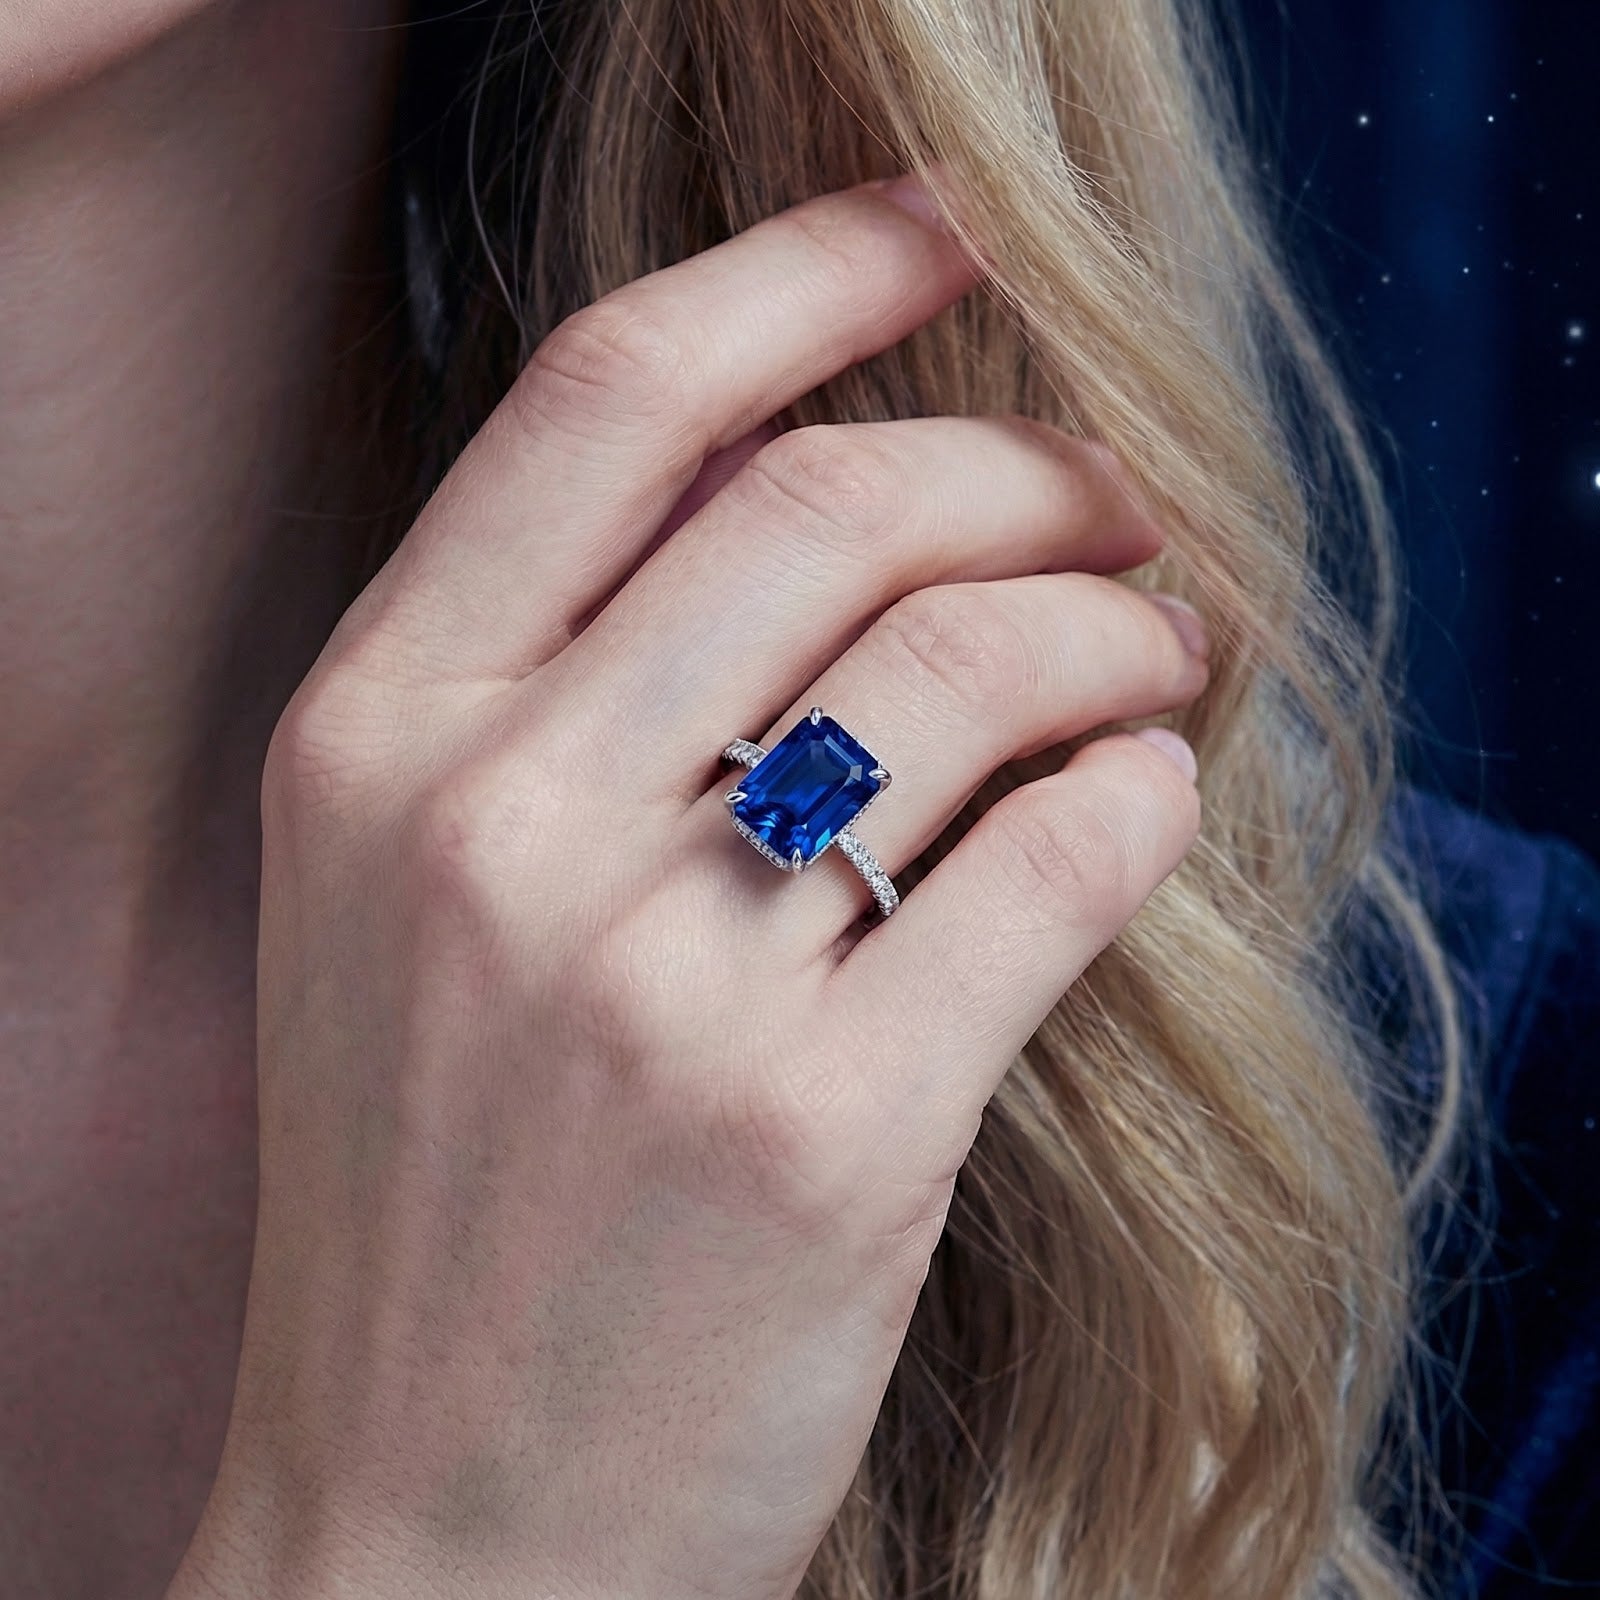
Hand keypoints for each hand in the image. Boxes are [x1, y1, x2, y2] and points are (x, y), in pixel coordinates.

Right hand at [169, 174, 1205, 1599]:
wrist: (432, 1518)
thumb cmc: (441, 1194)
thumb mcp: (421, 898)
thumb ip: (570, 682)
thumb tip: (820, 489)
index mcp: (377, 736)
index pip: (610, 394)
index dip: (801, 270)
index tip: (934, 232)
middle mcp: (498, 824)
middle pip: (834, 503)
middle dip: (1026, 468)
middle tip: (1117, 502)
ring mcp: (659, 981)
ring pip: (975, 665)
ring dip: (1117, 628)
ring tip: (1161, 653)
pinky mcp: (828, 1129)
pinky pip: (1060, 859)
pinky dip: (1142, 794)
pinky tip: (1143, 801)